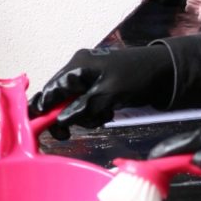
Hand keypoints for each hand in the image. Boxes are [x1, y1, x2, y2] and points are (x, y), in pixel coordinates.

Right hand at [28, 44, 173, 138]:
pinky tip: (106, 112)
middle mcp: (79, 69)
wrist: (164, 71)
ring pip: (72, 102)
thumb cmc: (136, 77)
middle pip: (58, 97)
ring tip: (101, 116)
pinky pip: (85, 102)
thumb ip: (82, 108)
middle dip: (65, 115)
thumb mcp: (108, 95)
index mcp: (78, 66)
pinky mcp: (98, 85)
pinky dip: (92, 111)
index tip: (37, 127)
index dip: (42, 108)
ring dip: (83, 115)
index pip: (51, 89)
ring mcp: (88, 76)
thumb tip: (59, 120)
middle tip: (67, 133)